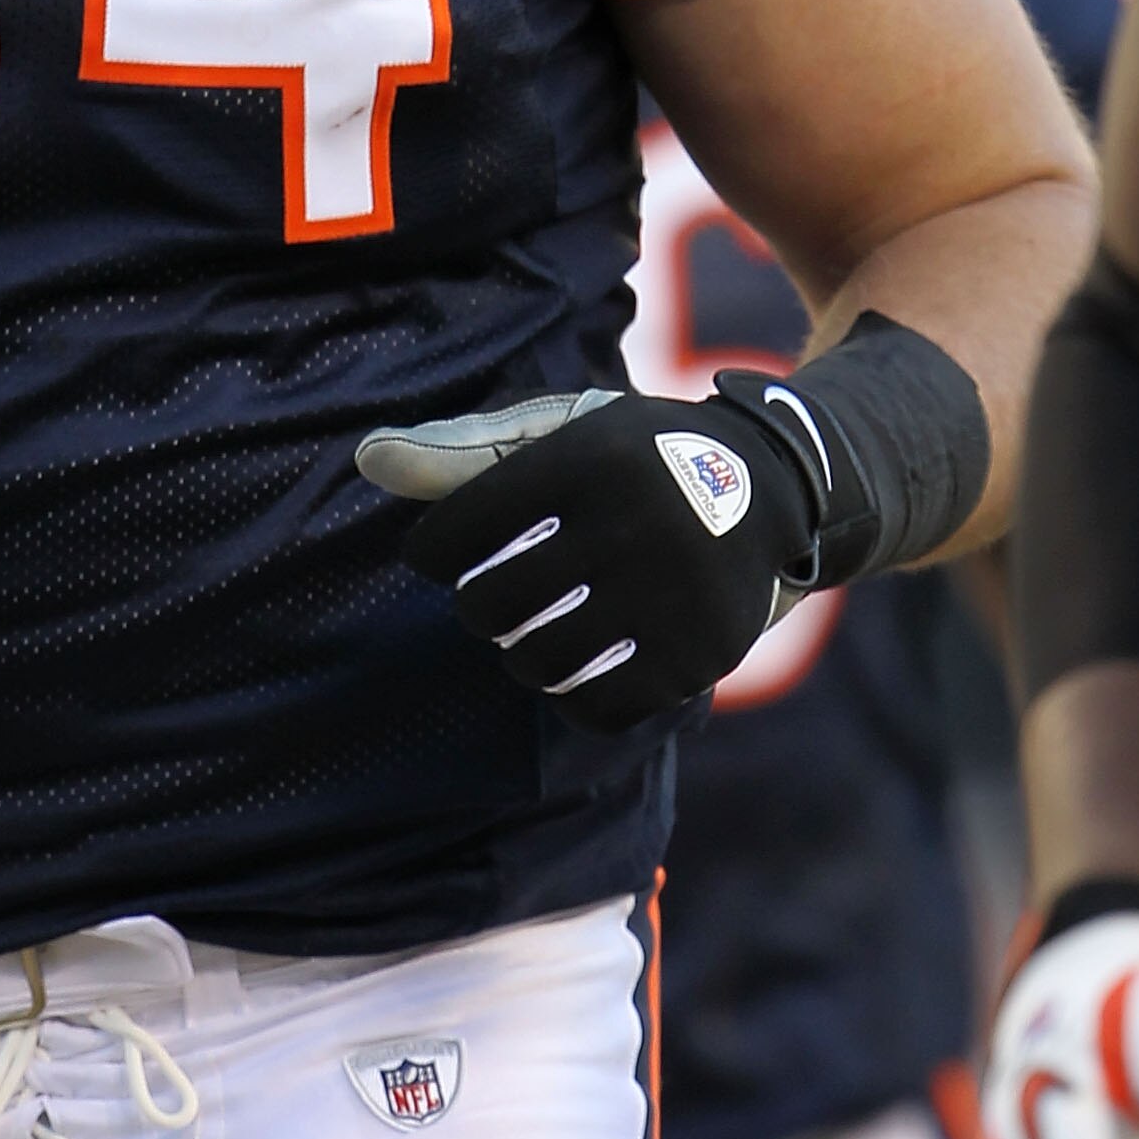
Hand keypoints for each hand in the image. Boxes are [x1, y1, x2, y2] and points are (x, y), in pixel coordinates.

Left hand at [357, 381, 821, 732]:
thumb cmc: (632, 458)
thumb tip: (366, 460)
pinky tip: (586, 662)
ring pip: (537, 662)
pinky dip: (576, 694)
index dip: (434, 552)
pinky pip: (597, 707)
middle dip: (480, 606)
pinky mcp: (702, 653)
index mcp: (588, 457)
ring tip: (538, 629)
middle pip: (490, 605)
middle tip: (499, 596)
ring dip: (522, 653)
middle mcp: (634, 520)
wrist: (772, 486)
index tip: (446, 554)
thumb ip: (463, 448)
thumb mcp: (559, 431)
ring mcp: (673, 591)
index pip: (459, 530)